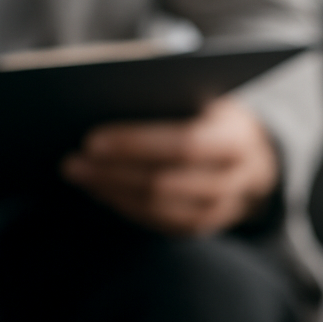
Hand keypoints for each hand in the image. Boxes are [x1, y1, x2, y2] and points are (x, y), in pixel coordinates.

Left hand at [62, 97, 278, 235]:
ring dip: (109, 190)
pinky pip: (155, 222)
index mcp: (236, 138)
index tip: (90, 139)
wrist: (252, 154)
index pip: (183, 144)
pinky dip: (121, 205)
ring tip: (75, 173)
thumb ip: (166, 95)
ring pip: (156, 206)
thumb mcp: (202, 95)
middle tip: (70, 161)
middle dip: (111, 172)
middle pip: (163, 181)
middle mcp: (234, 179)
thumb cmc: (210, 113)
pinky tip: (96, 189)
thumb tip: (104, 95)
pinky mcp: (199, 226)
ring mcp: (220, 208)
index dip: (135, 144)